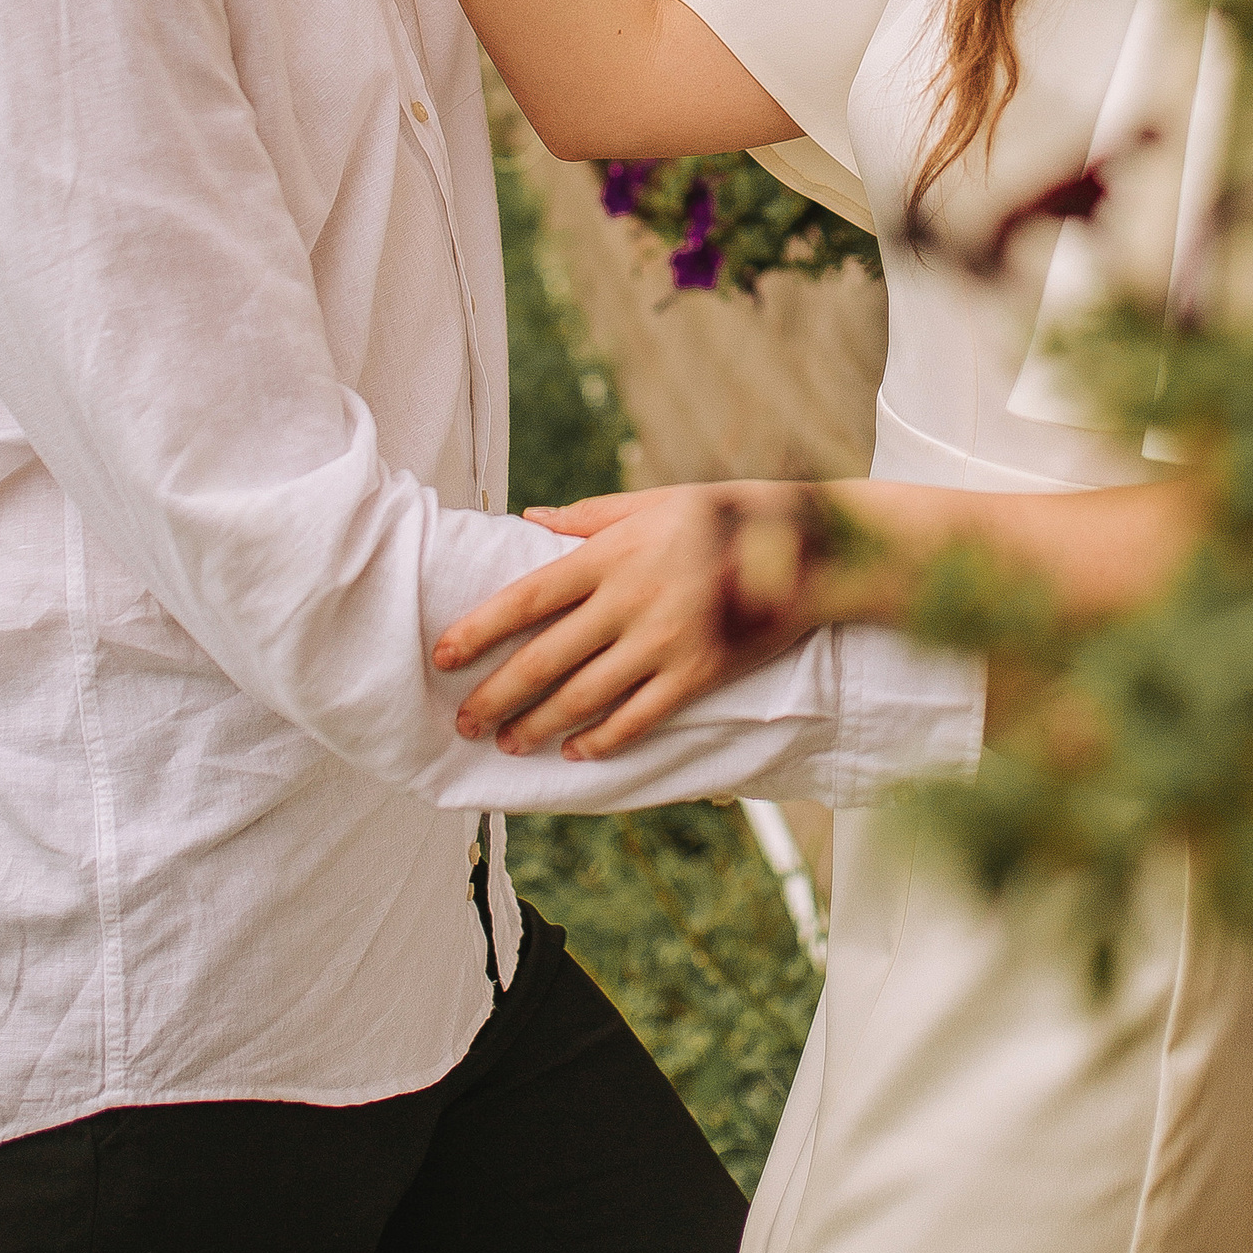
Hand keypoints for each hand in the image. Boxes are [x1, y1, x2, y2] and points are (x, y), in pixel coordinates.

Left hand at [432, 484, 823, 758]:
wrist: (809, 546)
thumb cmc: (727, 514)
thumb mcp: (657, 500)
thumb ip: (589, 516)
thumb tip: (528, 518)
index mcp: (613, 553)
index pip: (527, 597)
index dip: (479, 630)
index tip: (442, 655)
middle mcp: (632, 600)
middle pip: (545, 658)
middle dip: (496, 696)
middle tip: (462, 722)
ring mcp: (666, 642)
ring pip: (585, 697)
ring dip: (538, 726)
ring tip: (507, 744)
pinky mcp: (699, 675)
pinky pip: (639, 717)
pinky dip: (602, 740)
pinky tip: (575, 752)